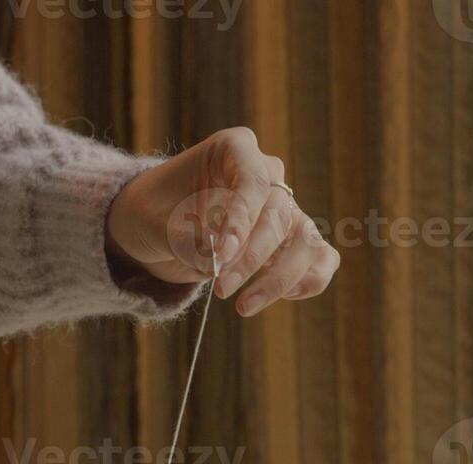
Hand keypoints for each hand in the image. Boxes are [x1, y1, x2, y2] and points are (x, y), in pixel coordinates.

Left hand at [105, 127, 339, 316]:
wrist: (155, 224)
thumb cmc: (153, 212)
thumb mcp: (153, 220)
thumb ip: (185, 236)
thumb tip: (219, 262)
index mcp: (234, 149)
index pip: (253, 181)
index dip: (242, 220)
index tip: (220, 257)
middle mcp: (266, 173)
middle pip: (279, 213)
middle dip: (251, 258)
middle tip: (221, 288)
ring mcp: (283, 205)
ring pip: (305, 239)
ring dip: (280, 277)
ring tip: (243, 306)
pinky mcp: (290, 239)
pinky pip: (320, 257)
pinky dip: (309, 280)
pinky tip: (281, 296)